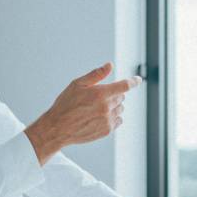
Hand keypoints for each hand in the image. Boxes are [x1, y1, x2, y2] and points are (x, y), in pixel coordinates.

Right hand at [25, 62, 141, 164]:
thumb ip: (96, 75)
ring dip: (113, 106)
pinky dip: (113, 117)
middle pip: (121, 97)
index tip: (138, 80)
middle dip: (113, 94)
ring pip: (120, 109)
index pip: (124, 86)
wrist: (58, 128)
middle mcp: (107, 107)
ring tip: (96, 108)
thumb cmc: (66, 104)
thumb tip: (110, 65)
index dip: (133, 81)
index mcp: (100, 94)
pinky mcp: (107, 130)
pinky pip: (118, 120)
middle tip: (97, 97)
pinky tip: (99, 117)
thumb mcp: (77, 84)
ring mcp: (108, 120)